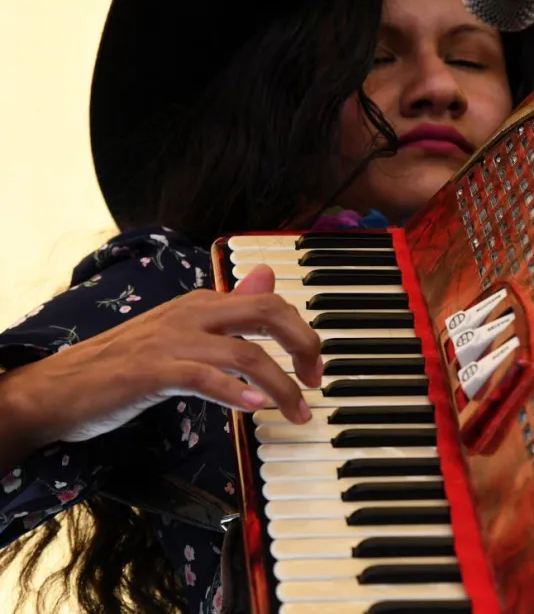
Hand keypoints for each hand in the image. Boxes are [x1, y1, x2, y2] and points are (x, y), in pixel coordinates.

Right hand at [1, 265, 320, 444]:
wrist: (60, 386)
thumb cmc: (126, 363)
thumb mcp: (185, 330)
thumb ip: (229, 308)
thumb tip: (267, 277)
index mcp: (203, 303)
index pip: (271, 303)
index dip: (303, 334)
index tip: (314, 368)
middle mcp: (192, 314)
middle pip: (267, 314)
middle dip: (303, 346)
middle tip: (316, 382)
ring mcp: (171, 341)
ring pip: (245, 353)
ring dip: (281, 386)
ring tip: (296, 412)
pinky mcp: (151, 372)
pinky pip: (205, 377)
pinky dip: (236, 392)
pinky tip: (255, 409)